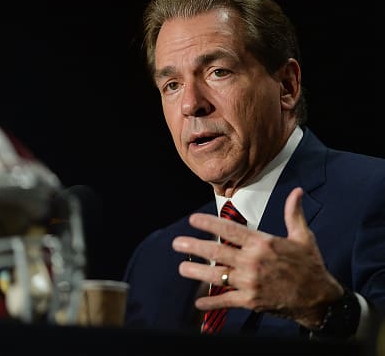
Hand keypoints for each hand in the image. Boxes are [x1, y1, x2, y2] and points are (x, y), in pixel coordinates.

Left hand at [172, 187, 343, 327]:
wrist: (319, 298)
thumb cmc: (309, 266)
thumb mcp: (303, 237)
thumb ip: (293, 214)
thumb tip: (296, 192)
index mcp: (262, 243)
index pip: (230, 231)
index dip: (209, 224)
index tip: (193, 220)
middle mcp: (253, 262)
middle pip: (217, 252)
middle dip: (194, 246)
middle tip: (177, 243)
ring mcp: (250, 282)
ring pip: (217, 276)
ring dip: (196, 272)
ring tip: (181, 267)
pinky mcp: (251, 301)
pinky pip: (227, 301)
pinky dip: (212, 302)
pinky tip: (198, 303)